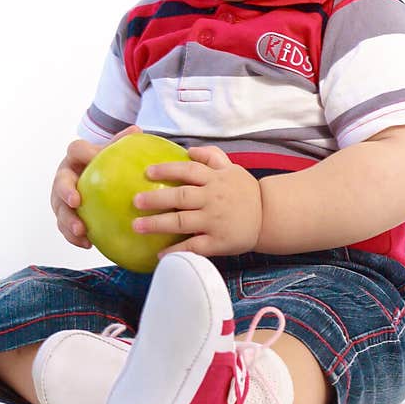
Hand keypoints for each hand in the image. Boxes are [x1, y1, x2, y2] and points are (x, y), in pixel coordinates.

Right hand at [50, 124, 142, 247]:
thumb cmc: (104, 163)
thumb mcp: (112, 151)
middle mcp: (64, 176)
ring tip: (81, 232)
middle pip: (59, 184)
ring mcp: (61, 197)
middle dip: (65, 193)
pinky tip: (88, 244)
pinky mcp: (64, 214)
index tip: (91, 160)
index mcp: (76, 156)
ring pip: (59, 210)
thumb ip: (121, 143)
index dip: (82, 154)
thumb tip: (136, 131)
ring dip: (68, 222)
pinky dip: (74, 237)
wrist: (91, 175)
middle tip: (76, 203)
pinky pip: (66, 227)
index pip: (76, 149)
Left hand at [132, 145, 261, 257]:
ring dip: (158, 224)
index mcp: (215, 180)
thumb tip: (189, 149)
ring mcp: (215, 221)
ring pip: (182, 222)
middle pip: (181, 197)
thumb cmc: (245, 191)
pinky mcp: (218, 242)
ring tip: (138, 226)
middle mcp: (213, 199)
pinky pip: (194, 246)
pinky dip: (177, 250)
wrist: (268, 216)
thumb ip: (212, 156)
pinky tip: (160, 254)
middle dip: (156, 199)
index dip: (168, 169)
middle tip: (135, 201)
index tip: (147, 172)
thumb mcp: (232, 168)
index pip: (189, 171)